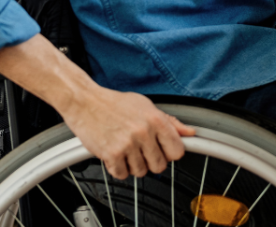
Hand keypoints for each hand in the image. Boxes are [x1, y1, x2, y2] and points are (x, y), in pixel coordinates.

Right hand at [61, 86, 195, 179]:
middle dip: (151, 161)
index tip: (163, 150)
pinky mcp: (111, 154)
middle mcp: (144, 132)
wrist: (85, 102)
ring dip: (133, 165)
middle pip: (160, 166)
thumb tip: (190, 132)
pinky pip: (122, 174)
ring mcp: (128, 144)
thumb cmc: (115, 104)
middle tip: (141, 150)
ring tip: (126, 149)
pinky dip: (118, 168)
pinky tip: (115, 154)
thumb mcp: (146, 106)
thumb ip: (170, 122)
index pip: (177, 151)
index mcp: (156, 119)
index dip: (170, 153)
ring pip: (141, 172)